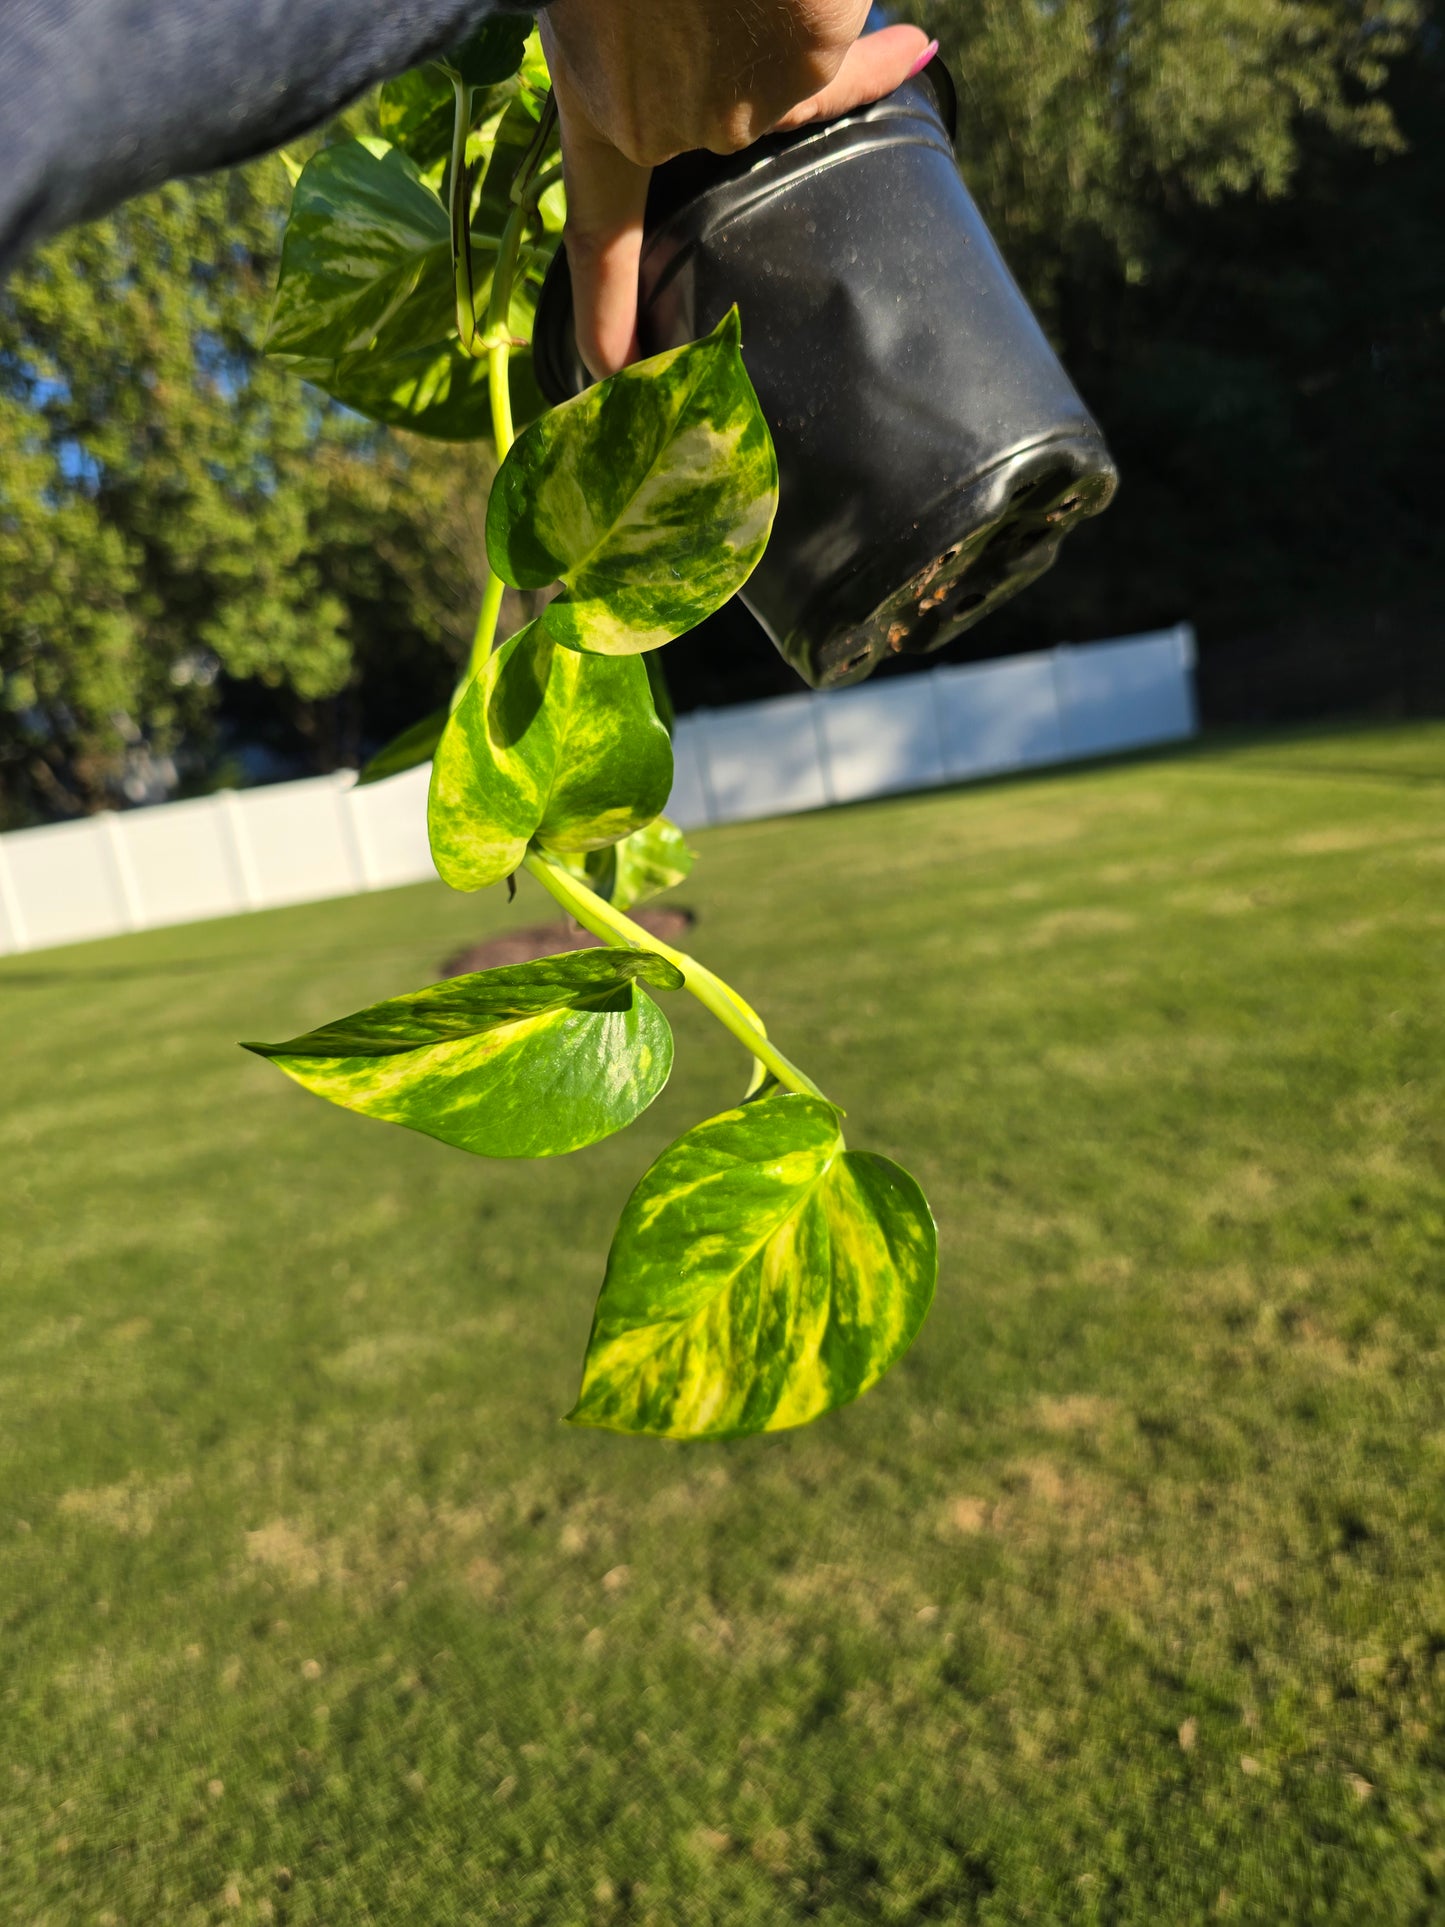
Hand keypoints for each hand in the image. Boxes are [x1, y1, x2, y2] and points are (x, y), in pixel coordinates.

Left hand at [540, 0, 934, 377]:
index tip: (611, 370)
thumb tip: (734, 79)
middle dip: (743, 57)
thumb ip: (637, 54)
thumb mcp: (605, 16)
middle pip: (726, 121)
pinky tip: (879, 25)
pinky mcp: (804, 69)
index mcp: (602, 108)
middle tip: (734, 10)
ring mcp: (743, 108)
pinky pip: (839, 50)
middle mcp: (668, 126)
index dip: (605, 308)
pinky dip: (851, 22)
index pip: (598, 231)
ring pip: (788, 78)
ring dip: (795, 14)